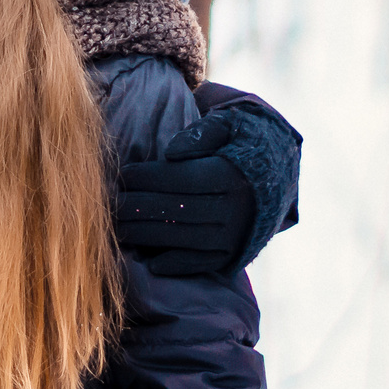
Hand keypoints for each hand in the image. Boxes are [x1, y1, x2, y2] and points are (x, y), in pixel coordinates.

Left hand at [112, 86, 300, 275]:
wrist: (278, 173)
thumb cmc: (242, 142)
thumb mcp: (231, 124)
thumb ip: (203, 131)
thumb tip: (172, 151)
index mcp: (231, 176)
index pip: (183, 179)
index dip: (150, 177)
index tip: (124, 174)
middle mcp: (235, 209)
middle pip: (178, 210)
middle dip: (140, 208)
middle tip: (111, 205)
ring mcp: (234, 235)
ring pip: (185, 238)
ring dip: (149, 237)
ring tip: (119, 229)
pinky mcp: (233, 254)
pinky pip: (202, 263)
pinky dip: (177, 265)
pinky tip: (150, 262)